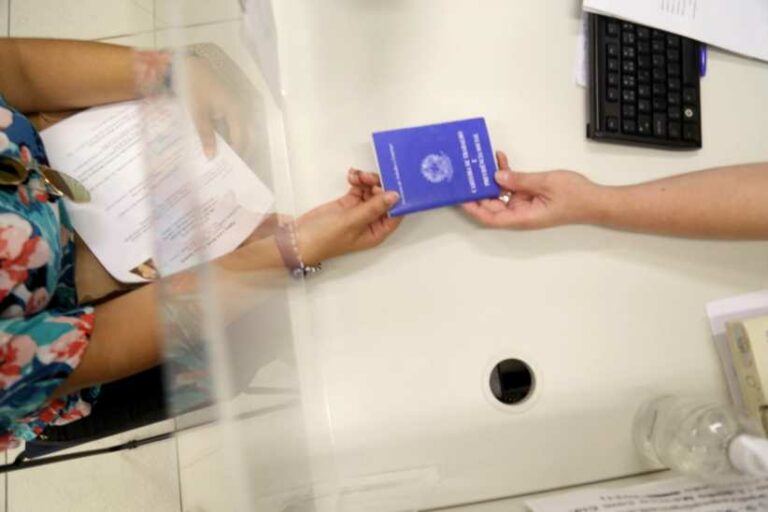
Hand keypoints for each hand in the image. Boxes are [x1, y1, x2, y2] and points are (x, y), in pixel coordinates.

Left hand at [184, 55, 243, 158]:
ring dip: (233, 145)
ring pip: (240, 132)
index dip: (237, 156)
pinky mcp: (230, 106)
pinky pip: (233, 125)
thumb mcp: (198, 112)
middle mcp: (241, 111)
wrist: (192, 65)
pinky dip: (228, 135)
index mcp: (236, 112)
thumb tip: (211, 157)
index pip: (241, 141)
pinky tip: (217, 143)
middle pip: (245, 138)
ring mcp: (237, 108)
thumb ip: (206, 135)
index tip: (228, 170)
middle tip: (227, 168)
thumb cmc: (195, 87)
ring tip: (222, 158)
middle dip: (239, 153)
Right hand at [296, 169, 401, 263]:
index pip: (395, 213)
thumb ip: (373, 208)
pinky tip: (351, 175)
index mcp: (377, 232)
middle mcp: (371, 222)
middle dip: (378, 185)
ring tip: (356, 176)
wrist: (297, 238)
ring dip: (367, 180)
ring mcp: (359, 212)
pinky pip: (359, 188)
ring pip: (371, 191)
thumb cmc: (325, 238)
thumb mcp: (352, 221)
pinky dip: (357, 181)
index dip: (396, 197)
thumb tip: (395, 196)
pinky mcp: (348, 203)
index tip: (394, 181)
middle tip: (368, 177)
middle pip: (384, 198)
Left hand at [462, 151, 601, 228]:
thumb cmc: (576, 197)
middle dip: (477, 191)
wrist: (595, 200)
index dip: (474, 209)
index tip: (460, 198)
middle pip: (491, 206)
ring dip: (491, 180)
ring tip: (481, 163)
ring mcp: (525, 206)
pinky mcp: (530, 197)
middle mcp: (520, 214)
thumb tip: (497, 176)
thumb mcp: (545, 183)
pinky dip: (506, 175)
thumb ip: (519, 180)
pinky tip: (501, 161)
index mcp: (523, 217)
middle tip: (465, 175)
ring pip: (500, 194)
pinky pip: (512, 187)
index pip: (490, 217)